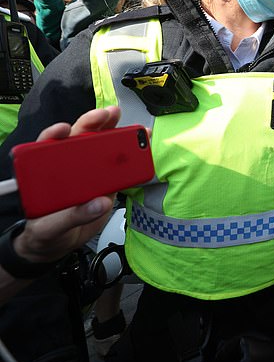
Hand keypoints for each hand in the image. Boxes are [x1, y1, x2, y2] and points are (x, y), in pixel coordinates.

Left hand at [12, 107, 120, 264]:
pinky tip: (141, 149)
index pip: (47, 147)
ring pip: (101, 150)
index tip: (65, 129)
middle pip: (79, 140)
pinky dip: (130, 160)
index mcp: (44, 174)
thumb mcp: (50, 229)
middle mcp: (66, 169)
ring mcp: (87, 176)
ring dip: (116, 135)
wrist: (58, 246)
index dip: (56, 135)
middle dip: (94, 124)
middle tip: (110, 115)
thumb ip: (70, 217)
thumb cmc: (45, 234)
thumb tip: (100, 203)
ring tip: (132, 128)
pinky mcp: (104, 185)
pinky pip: (117, 170)